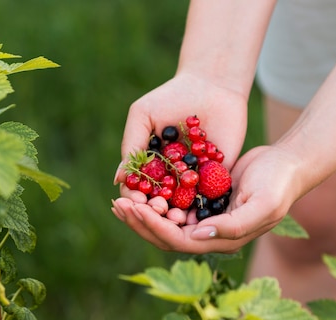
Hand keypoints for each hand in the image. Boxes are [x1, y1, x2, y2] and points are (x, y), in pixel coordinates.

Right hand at [112, 69, 247, 231]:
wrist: (213, 85)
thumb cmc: (172, 96)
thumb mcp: (143, 115)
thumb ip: (131, 145)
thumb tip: (118, 179)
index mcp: (149, 165)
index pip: (136, 190)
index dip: (134, 199)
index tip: (135, 202)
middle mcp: (169, 176)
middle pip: (158, 203)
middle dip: (155, 211)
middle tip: (157, 210)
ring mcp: (193, 179)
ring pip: (182, 206)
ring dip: (176, 215)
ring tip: (176, 217)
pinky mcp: (217, 177)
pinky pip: (209, 198)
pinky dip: (202, 207)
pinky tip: (197, 211)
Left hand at [112, 145, 302, 253]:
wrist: (287, 165)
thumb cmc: (278, 184)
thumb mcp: (262, 204)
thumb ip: (234, 225)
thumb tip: (198, 235)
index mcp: (221, 240)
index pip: (178, 240)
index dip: (154, 226)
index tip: (135, 208)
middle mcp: (209, 234)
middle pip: (164, 235)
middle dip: (140, 222)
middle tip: (118, 204)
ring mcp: (203, 219)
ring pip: (164, 222)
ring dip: (142, 212)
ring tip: (119, 200)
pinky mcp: (200, 203)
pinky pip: (170, 206)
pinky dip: (153, 199)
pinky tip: (138, 187)